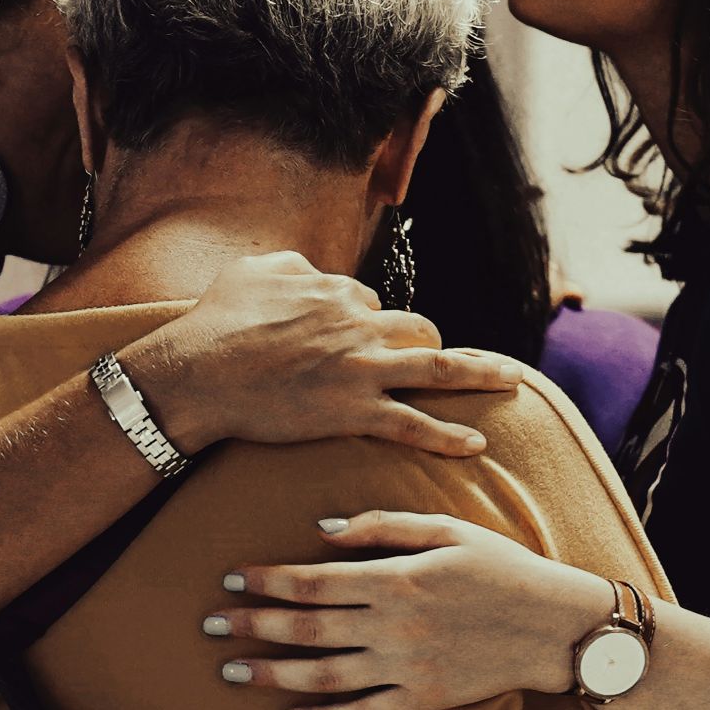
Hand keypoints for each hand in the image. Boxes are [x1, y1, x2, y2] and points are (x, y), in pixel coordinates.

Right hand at [129, 252, 526, 456]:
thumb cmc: (215, 322)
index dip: (365, 321)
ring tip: (510, 379)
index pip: (370, 301)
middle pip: (416, 328)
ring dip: (479, 372)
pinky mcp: (354, 411)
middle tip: (440, 357)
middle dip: (429, 343)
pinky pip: (414, 424)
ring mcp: (361, 370)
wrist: (199, 373)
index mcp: (335, 291)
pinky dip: (448, 435)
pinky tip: (476, 444)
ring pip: (435, 367)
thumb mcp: (251, 271)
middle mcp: (358, 325)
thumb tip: (311, 270)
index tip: (354, 341)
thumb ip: (290, 264)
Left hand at [206, 510, 610, 709]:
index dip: (267, 581)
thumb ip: (382, 525)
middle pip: (307, 628)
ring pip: (324, 675)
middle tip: (209, 626)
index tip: (232, 579)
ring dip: (272, 673)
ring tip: (233, 670)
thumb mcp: (447, 529)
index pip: (314, 581)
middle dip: (252, 626)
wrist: (556, 626)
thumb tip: (322, 528)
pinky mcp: (423, 701)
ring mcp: (407, 668)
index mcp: (397, 579)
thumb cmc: (502, 568)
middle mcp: (394, 626)